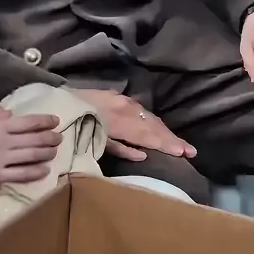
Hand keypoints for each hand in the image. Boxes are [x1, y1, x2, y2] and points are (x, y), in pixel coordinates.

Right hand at [0, 111, 61, 182]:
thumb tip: (8, 112)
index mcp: (1, 124)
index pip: (29, 121)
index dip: (45, 121)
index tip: (56, 121)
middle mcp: (6, 141)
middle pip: (35, 139)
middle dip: (50, 137)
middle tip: (59, 137)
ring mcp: (4, 159)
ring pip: (32, 155)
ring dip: (47, 153)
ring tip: (54, 152)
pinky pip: (22, 174)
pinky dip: (36, 172)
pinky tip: (45, 171)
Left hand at [75, 89, 196, 161]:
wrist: (62, 100)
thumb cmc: (77, 126)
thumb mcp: (96, 141)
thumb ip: (121, 149)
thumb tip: (145, 156)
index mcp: (120, 122)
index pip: (149, 136)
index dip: (167, 145)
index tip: (184, 154)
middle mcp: (126, 108)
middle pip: (153, 125)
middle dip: (172, 139)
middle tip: (191, 151)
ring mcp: (123, 100)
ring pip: (150, 117)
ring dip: (165, 130)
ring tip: (180, 143)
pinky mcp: (120, 96)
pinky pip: (142, 110)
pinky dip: (153, 121)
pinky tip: (161, 128)